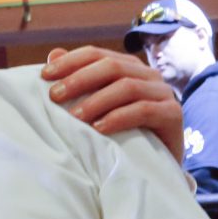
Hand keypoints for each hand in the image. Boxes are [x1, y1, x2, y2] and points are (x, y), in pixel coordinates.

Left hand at [43, 47, 184, 163]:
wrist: (155, 166)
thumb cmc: (121, 132)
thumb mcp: (96, 107)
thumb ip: (79, 80)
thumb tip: (53, 53)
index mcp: (128, 67)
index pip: (96, 54)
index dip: (70, 61)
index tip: (44, 75)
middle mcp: (147, 74)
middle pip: (112, 67)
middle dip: (79, 80)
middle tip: (54, 96)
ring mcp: (163, 92)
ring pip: (128, 87)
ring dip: (97, 101)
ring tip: (74, 117)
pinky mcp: (173, 114)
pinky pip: (145, 110)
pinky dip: (119, 118)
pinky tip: (99, 129)